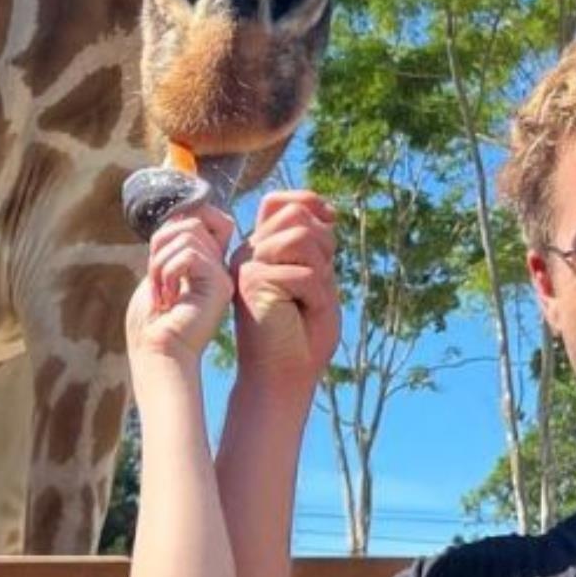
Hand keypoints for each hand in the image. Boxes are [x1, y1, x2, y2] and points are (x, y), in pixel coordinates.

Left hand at [127, 203, 234, 364]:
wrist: (157, 352)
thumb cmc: (151, 321)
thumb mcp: (157, 271)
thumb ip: (170, 243)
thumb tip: (179, 213)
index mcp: (205, 262)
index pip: (205, 216)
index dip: (179, 220)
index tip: (157, 252)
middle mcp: (219, 266)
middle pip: (192, 221)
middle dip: (160, 244)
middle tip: (155, 279)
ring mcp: (222, 275)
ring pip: (188, 234)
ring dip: (160, 262)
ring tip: (160, 292)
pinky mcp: (220, 284)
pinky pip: (189, 254)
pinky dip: (168, 271)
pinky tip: (168, 298)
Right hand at [233, 188, 338, 388]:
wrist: (286, 374)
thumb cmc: (304, 332)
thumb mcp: (318, 276)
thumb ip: (315, 241)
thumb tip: (326, 209)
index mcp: (261, 248)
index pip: (280, 202)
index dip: (309, 204)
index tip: (328, 232)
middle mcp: (249, 251)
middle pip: (296, 214)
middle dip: (323, 244)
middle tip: (318, 282)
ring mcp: (247, 264)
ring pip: (301, 235)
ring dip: (320, 271)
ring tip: (308, 300)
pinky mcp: (252, 281)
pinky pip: (304, 272)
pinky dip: (316, 295)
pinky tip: (301, 313)